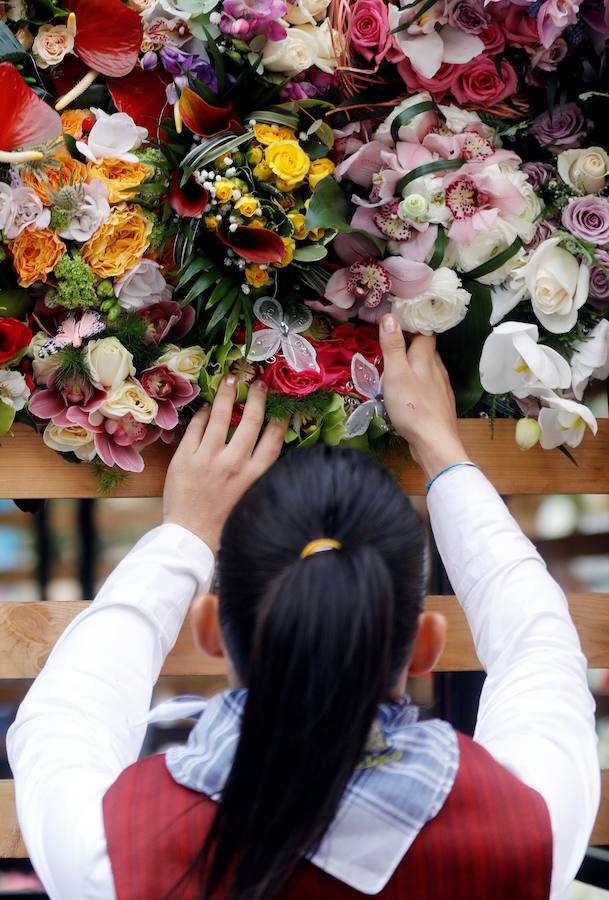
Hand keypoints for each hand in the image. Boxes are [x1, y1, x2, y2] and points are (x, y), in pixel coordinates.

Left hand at [163, 378, 287, 550]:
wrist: (193, 537)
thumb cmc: (225, 521)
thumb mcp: (251, 496)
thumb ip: (258, 472)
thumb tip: (264, 445)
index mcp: (255, 475)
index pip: (273, 438)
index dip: (280, 418)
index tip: (282, 406)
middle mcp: (234, 463)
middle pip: (250, 420)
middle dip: (257, 397)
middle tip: (259, 383)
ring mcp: (208, 459)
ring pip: (220, 416)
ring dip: (227, 395)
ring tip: (231, 380)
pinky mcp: (185, 458)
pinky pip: (195, 427)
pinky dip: (202, 414)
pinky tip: (206, 408)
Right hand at [379, 314, 469, 479]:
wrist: (434, 442)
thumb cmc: (412, 406)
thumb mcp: (396, 373)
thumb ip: (393, 346)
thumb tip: (390, 316)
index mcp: (427, 356)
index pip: (425, 330)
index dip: (413, 322)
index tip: (398, 318)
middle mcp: (437, 367)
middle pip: (426, 348)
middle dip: (411, 342)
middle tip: (390, 340)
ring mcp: (441, 386)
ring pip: (428, 366)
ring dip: (414, 362)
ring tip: (396, 363)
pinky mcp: (439, 402)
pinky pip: (428, 384)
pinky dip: (418, 380)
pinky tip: (409, 389)